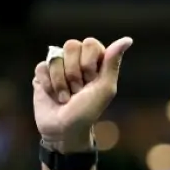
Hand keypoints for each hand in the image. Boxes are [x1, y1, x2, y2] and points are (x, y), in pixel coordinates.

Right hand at [32, 37, 132, 151]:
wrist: (65, 130)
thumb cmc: (88, 111)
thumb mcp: (105, 88)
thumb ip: (113, 62)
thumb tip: (127, 39)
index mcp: (95, 61)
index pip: (90, 43)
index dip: (89, 62)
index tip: (91, 81)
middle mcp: (76, 60)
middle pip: (71, 45)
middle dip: (75, 72)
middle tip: (78, 90)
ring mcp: (58, 65)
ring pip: (55, 57)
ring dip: (61, 82)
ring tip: (66, 96)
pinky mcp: (42, 73)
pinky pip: (42, 67)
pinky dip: (48, 85)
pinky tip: (53, 95)